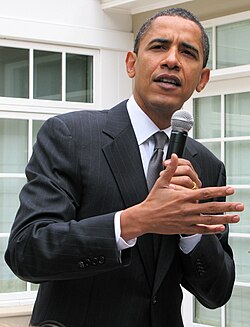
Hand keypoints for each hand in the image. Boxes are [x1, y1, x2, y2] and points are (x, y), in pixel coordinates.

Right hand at [121, 154, 243, 240]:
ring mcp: (187, 220)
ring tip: (236, 218)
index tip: (231, 190)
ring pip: (209, 220)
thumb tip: (174, 156)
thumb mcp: (160, 183)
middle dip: (228, 206)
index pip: (206, 193)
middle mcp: (187, 209)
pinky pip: (201, 230)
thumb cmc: (153, 200)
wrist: (144, 217)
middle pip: (211, 207)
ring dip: (224, 219)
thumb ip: (170, 170)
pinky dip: (212, 230)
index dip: (220, 191)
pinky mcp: (184, 228)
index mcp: (183, 196)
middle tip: (240, 206)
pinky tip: (221, 228)